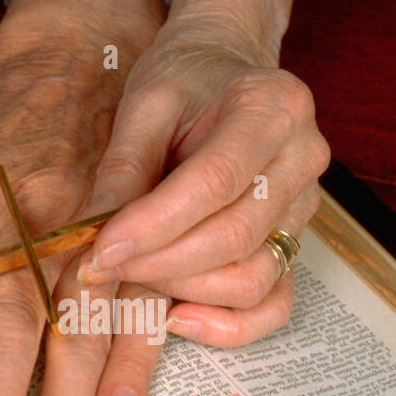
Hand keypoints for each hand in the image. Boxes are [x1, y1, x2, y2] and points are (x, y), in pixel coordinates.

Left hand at [80, 0, 329, 343]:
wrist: (223, 69)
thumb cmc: (183, 80)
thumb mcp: (144, 105)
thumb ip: (123, 168)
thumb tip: (89, 236)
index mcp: (273, 107)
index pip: (215, 181)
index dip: (154, 225)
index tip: (99, 251)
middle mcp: (302, 159)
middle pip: (234, 236)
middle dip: (159, 263)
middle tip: (101, 268)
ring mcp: (306, 207)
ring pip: (253, 278)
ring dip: (184, 290)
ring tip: (132, 274)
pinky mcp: (295, 243)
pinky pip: (273, 304)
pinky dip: (228, 326)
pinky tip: (178, 318)